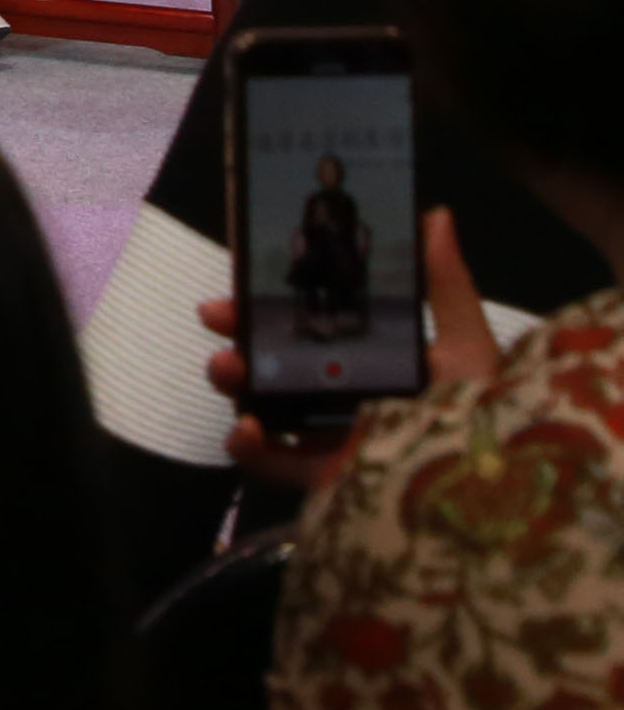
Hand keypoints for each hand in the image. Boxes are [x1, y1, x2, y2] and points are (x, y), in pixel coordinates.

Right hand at [207, 209, 497, 490]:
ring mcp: (334, 440)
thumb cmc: (487, 416)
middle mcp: (351, 399)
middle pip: (282, 362)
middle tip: (217, 316)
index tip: (245, 277)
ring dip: (238, 385)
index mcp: (379, 363)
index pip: (316, 325)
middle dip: (242, 337)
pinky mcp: (327, 482)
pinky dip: (250, 451)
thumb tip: (434, 214)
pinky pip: (276, 466)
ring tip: (227, 370)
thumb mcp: (469, 346)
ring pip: (270, 407)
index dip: (277, 301)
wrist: (492, 495)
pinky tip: (244, 431)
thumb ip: (447, 287)